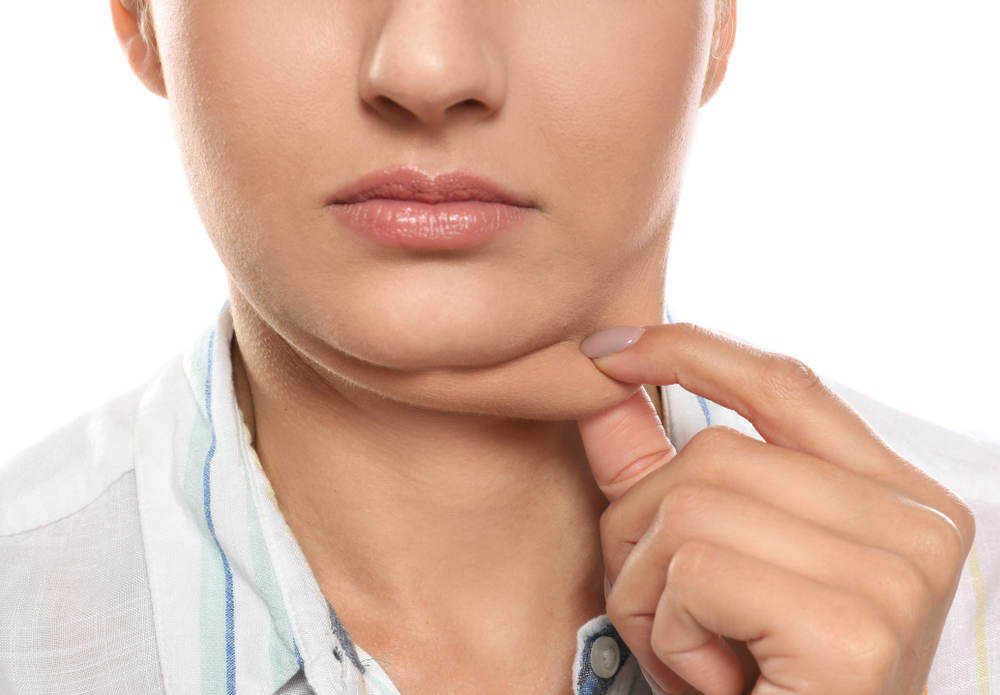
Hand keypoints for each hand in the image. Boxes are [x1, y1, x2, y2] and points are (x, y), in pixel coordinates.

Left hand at [577, 324, 974, 694]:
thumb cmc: (765, 683)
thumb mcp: (706, 566)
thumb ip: (657, 471)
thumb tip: (603, 383)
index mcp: (898, 498)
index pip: (784, 384)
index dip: (689, 352)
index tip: (608, 352)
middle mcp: (916, 524)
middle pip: (713, 453)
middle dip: (641, 532)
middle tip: (662, 613)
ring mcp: (896, 572)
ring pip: (691, 507)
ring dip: (649, 592)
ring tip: (692, 654)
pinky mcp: (853, 626)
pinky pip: (695, 571)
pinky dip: (670, 633)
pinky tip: (714, 681)